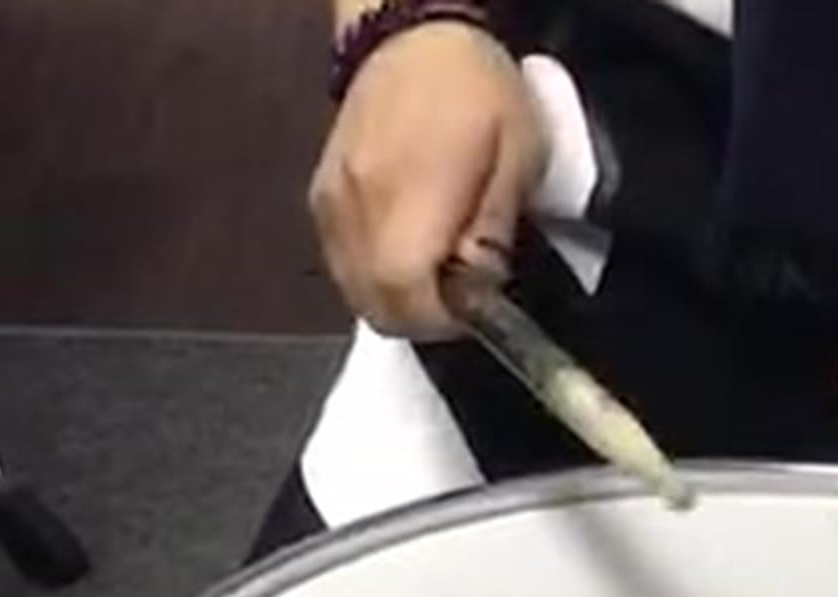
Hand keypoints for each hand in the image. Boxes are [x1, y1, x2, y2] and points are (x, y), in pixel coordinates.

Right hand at [310, 22, 547, 337]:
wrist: (411, 32)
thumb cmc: (475, 92)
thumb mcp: (518, 161)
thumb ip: (495, 236)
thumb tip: (480, 290)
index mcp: (407, 199)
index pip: (407, 299)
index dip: (443, 322)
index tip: (474, 309)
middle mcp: (356, 209)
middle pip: (378, 308)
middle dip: (423, 319)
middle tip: (460, 297)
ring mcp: (331, 206)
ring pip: (357, 293)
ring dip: (399, 300)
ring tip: (437, 270)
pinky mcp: (320, 199)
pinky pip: (344, 266)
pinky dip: (376, 277)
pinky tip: (408, 251)